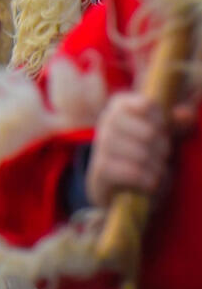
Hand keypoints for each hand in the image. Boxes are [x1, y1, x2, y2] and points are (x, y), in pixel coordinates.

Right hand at [86, 91, 170, 206]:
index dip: (162, 120)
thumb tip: (187, 116)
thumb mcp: (163, 133)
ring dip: (157, 166)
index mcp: (121, 106)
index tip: (163, 129)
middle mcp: (107, 122)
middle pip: (149, 133)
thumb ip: (177, 122)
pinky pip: (134, 173)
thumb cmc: (146, 150)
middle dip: (163, 148)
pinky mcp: (101, 168)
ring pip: (142, 155)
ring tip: (157, 169)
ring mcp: (102, 145)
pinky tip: (150, 181)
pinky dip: (149, 180)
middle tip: (162, 153)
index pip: (147, 105)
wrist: (120, 182)